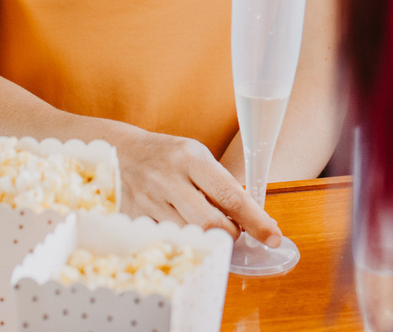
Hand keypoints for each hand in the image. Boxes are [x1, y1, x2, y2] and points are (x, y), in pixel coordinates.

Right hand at [116, 129, 282, 245]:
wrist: (119, 151)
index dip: (256, 220)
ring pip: (190, 236)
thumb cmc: (168, 156)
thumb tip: (249, 216)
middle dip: (231, 234)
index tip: (273, 236)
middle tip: (235, 231)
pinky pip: (167, 240)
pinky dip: (183, 241)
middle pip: (211, 223)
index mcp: (192, 158)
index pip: (231, 196)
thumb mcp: (196, 157)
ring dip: (208, 240)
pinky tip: (184, 231)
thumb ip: (219, 185)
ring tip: (210, 229)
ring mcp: (149, 201)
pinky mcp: (134, 219)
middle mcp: (170, 180)